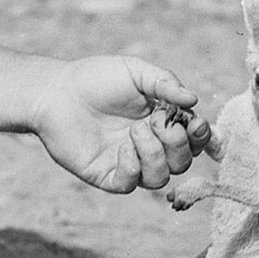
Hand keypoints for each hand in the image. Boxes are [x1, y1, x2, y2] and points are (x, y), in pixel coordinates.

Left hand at [28, 57, 206, 193]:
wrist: (56, 92)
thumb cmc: (96, 78)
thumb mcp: (135, 72)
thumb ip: (165, 83)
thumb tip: (194, 99)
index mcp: (162, 122)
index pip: (194, 139)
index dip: (202, 137)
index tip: (196, 124)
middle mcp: (149, 146)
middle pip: (182, 162)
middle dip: (177, 144)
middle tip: (155, 122)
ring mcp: (129, 163)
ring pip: (161, 178)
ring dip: (154, 154)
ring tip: (134, 131)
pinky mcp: (107, 175)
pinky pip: (131, 184)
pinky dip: (132, 168)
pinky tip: (122, 148)